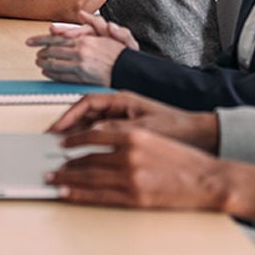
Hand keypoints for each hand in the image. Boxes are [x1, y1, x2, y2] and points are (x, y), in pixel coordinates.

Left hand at [26, 15, 131, 84]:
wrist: (130, 68)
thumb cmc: (118, 51)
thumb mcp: (107, 33)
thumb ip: (92, 22)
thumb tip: (81, 13)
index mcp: (82, 41)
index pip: (55, 39)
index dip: (40, 40)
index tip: (29, 41)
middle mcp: (79, 52)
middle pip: (52, 52)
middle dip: (41, 53)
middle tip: (34, 53)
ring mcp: (80, 66)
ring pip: (55, 64)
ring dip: (45, 63)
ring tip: (38, 62)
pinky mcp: (82, 77)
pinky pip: (63, 76)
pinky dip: (53, 74)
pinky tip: (47, 72)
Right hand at [46, 92, 218, 151]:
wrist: (202, 135)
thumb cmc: (178, 127)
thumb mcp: (145, 129)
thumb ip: (117, 129)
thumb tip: (93, 131)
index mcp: (123, 100)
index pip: (87, 103)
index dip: (68, 115)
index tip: (56, 129)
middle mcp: (120, 107)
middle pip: (85, 114)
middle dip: (67, 126)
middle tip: (52, 140)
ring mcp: (123, 119)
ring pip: (92, 125)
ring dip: (77, 135)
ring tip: (63, 148)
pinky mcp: (127, 133)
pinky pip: (102, 135)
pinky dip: (90, 143)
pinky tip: (84, 154)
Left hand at [47, 128, 254, 220]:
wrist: (209, 180)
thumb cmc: (185, 160)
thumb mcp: (154, 138)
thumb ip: (127, 139)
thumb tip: (98, 143)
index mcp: (134, 136)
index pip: (93, 135)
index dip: (73, 140)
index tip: (61, 143)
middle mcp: (129, 155)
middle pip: (87, 158)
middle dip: (65, 162)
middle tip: (50, 165)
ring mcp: (131, 177)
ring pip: (89, 177)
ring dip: (67, 178)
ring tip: (53, 179)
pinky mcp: (136, 197)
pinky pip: (100, 195)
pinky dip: (79, 193)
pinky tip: (67, 192)